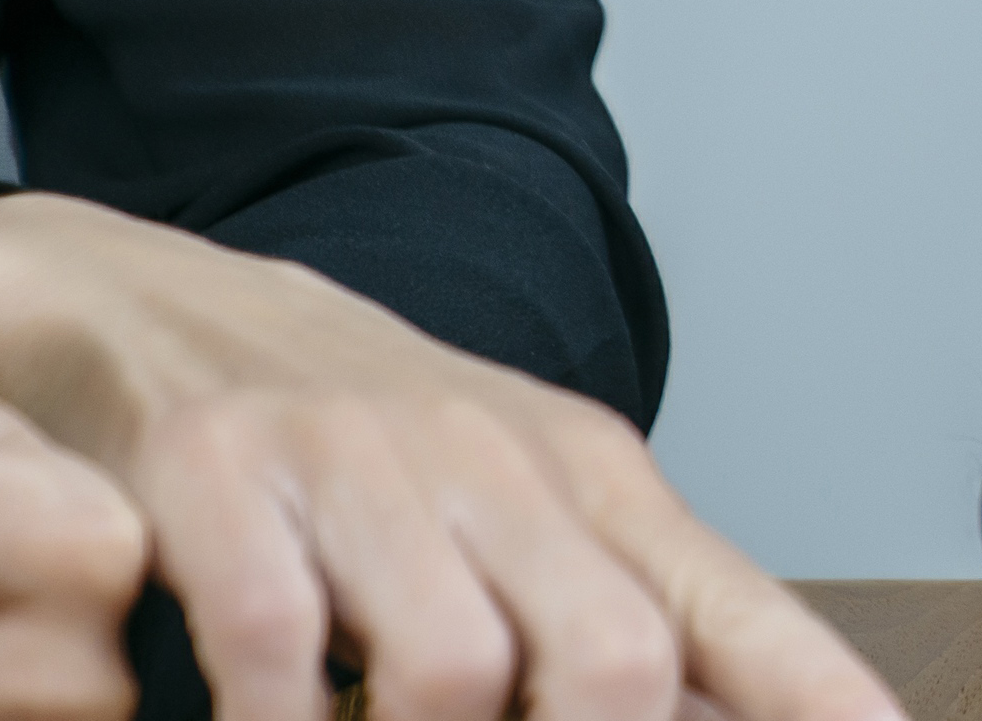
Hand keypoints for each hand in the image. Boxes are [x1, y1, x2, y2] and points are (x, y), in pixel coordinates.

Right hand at [0, 191, 898, 720]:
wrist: (168, 302)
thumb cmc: (374, 443)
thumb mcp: (521, 512)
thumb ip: (624, 617)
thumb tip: (724, 714)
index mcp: (592, 482)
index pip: (730, 607)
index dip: (813, 693)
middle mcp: (498, 464)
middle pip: (612, 658)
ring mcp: (363, 462)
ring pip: (452, 669)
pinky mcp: (223, 474)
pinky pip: (272, 643)